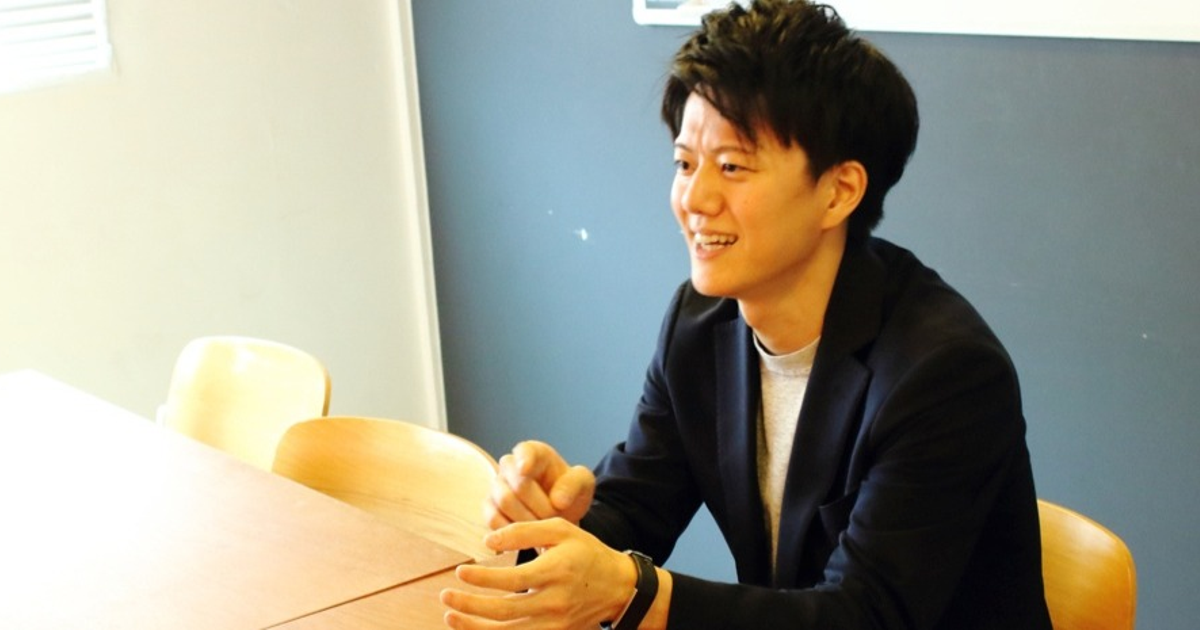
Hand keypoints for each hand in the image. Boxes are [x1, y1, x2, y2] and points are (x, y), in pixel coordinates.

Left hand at [441, 518, 632, 629]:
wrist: (618, 586)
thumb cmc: (585, 552)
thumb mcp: (561, 529)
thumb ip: (524, 531)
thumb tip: (488, 542)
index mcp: (557, 571)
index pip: (512, 580)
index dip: (482, 578)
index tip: (460, 571)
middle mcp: (555, 602)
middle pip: (505, 611)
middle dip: (470, 606)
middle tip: (446, 595)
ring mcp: (556, 624)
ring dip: (475, 629)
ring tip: (451, 616)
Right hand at [485, 441, 594, 528]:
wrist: (560, 512)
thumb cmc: (569, 492)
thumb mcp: (583, 483)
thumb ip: (574, 484)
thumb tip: (557, 499)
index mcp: (535, 453)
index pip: (524, 451)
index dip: (523, 460)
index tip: (525, 470)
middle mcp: (511, 466)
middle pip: (518, 485)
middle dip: (540, 506)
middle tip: (555, 517)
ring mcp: (497, 486)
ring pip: (504, 502)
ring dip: (527, 519)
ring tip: (543, 525)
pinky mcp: (490, 507)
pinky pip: (493, 518)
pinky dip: (511, 529)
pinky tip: (526, 532)